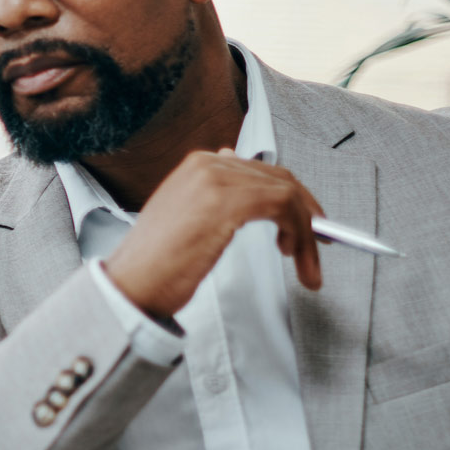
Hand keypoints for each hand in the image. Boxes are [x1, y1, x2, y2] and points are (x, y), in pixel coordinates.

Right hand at [103, 149, 323, 319]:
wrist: (131, 284)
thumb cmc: (155, 264)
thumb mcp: (190, 222)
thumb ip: (219, 202)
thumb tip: (253, 193)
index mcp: (196, 166)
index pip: (261, 172)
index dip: (293, 198)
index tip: (308, 225)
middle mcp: (207, 164)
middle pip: (280, 179)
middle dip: (308, 215)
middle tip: (318, 244)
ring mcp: (216, 179)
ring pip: (287, 194)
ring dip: (307, 232)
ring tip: (307, 265)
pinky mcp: (228, 201)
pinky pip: (284, 206)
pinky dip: (301, 235)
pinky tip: (295, 257)